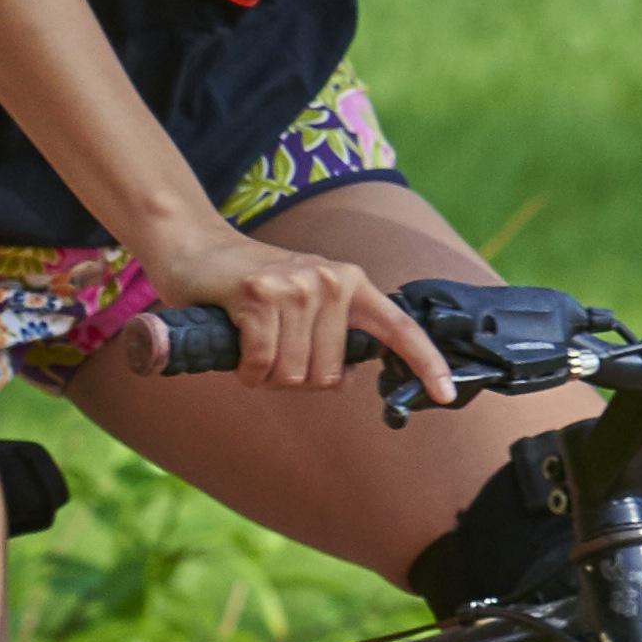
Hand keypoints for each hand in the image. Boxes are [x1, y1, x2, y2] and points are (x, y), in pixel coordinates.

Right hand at [121, 207, 455, 400]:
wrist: (194, 247)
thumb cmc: (247, 286)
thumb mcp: (303, 300)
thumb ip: (330, 333)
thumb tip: (347, 378)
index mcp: (351, 282)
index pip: (399, 329)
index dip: (426, 364)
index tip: (447, 394)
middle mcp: (331, 280)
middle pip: (328, 375)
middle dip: (295, 379)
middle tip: (271, 352)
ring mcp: (296, 285)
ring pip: (294, 374)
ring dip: (267, 375)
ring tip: (252, 345)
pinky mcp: (259, 294)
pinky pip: (263, 363)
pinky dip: (247, 369)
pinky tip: (238, 348)